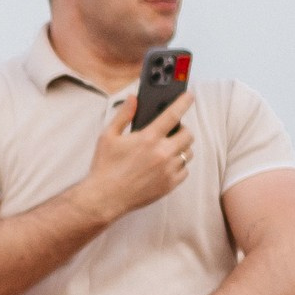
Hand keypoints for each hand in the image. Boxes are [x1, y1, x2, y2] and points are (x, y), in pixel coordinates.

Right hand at [75, 93, 195, 225]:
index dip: (183, 102)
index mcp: (148, 138)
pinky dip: (179, 165)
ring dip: (181, 147)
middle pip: (188, 134)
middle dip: (182, 129)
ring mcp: (168, 170)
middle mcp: (162, 153)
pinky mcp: (169, 184)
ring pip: (188, 152)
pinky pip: (185, 170)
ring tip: (168, 148)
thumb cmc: (105, 167)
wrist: (105, 198)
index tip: (189, 96)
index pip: (173, 114)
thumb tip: (133, 99)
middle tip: (172, 131)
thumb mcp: (108, 136)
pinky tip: (166, 165)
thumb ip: (123, 115)